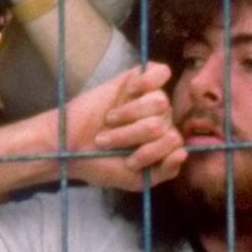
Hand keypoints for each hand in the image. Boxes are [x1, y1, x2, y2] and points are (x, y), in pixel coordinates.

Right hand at [54, 62, 185, 192]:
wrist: (68, 146)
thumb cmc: (100, 163)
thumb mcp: (135, 179)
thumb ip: (164, 171)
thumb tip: (182, 152)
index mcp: (163, 144)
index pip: (176, 145)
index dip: (151, 153)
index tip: (128, 161)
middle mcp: (160, 120)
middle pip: (163, 125)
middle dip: (132, 136)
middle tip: (106, 141)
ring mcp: (149, 98)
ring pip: (159, 102)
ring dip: (129, 115)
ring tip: (109, 121)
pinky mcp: (136, 78)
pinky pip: (160, 72)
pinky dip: (146, 82)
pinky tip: (129, 92)